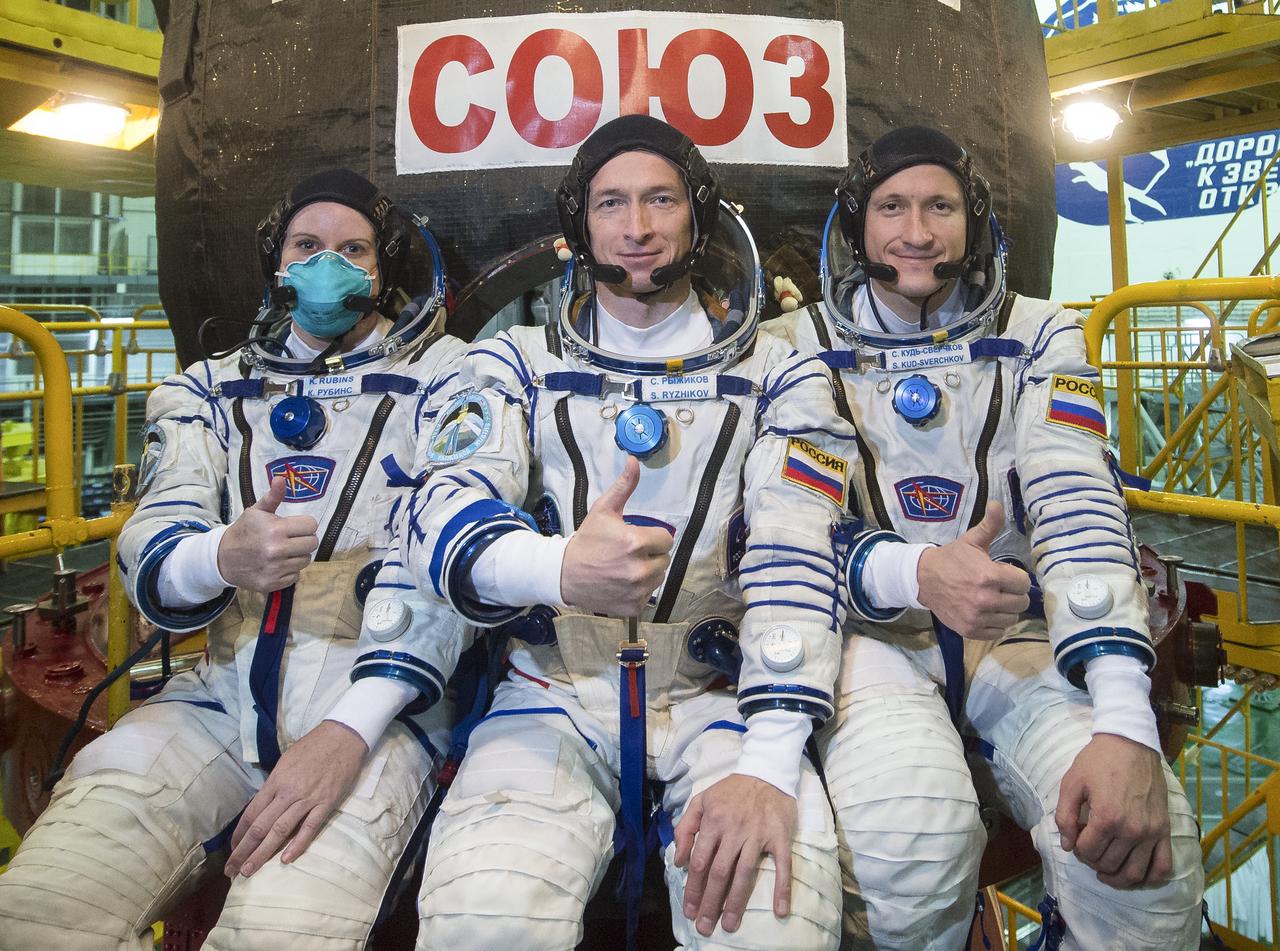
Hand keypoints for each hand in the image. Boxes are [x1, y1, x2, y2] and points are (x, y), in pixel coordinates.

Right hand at [217, 476, 318, 592]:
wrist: (222, 558)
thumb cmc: (244, 531)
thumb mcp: (256, 511)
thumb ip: (273, 496)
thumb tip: (282, 478)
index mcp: (275, 529)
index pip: (311, 525)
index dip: (304, 524)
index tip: (294, 526)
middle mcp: (277, 550)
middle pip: (312, 543)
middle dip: (304, 539)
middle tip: (291, 538)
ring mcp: (275, 569)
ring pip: (306, 560)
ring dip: (297, 555)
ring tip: (283, 551)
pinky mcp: (273, 584)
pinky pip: (296, 576)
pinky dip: (289, 570)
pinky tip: (277, 564)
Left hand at [224, 720, 367, 877]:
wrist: (342, 736)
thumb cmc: (313, 746)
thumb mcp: (286, 761)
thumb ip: (274, 784)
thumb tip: (263, 805)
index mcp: (275, 781)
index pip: (251, 814)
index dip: (239, 835)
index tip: (232, 851)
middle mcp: (287, 792)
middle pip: (260, 827)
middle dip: (243, 851)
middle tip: (232, 871)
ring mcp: (307, 799)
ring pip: (280, 831)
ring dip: (262, 853)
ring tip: (249, 871)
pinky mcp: (326, 803)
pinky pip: (310, 828)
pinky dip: (297, 845)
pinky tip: (285, 860)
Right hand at [560, 457, 672, 614]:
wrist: (563, 574)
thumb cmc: (586, 540)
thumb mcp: (603, 511)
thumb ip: (623, 487)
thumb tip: (635, 461)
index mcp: (636, 542)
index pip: (666, 539)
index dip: (653, 537)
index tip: (637, 538)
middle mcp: (639, 568)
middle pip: (664, 559)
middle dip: (651, 554)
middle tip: (629, 553)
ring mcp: (637, 590)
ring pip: (658, 577)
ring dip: (647, 572)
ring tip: (626, 568)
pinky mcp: (633, 606)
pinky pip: (648, 595)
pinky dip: (639, 590)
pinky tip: (622, 583)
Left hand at [674, 774, 795, 935]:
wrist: (766, 771)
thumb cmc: (731, 790)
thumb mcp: (701, 801)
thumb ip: (685, 828)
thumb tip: (679, 860)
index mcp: (713, 822)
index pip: (699, 862)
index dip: (693, 889)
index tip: (689, 910)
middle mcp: (734, 830)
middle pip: (719, 872)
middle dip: (710, 902)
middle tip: (705, 926)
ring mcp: (758, 835)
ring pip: (745, 873)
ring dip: (737, 901)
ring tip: (730, 924)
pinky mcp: (780, 837)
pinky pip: (782, 865)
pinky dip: (782, 887)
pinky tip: (780, 909)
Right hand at [917, 501, 1029, 638]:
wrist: (924, 579)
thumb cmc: (952, 559)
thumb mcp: (971, 540)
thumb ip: (990, 525)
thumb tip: (997, 503)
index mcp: (989, 575)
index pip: (1024, 583)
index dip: (1017, 577)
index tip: (1005, 574)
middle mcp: (985, 599)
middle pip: (1021, 603)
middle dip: (1014, 594)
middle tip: (1001, 587)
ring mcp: (977, 617)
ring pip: (1011, 618)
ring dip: (1006, 610)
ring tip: (993, 599)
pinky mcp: (970, 629)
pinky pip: (998, 632)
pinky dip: (995, 623)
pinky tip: (986, 612)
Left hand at [1056, 733, 1172, 887]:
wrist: (1131, 743)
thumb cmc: (1098, 761)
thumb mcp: (1071, 783)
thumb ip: (1064, 817)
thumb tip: (1066, 845)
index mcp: (1107, 818)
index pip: (1087, 852)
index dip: (1076, 848)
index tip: (1075, 836)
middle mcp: (1132, 830)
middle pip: (1108, 864)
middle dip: (1092, 860)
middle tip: (1087, 846)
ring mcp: (1152, 832)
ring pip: (1134, 873)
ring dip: (1116, 877)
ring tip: (1105, 871)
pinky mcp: (1165, 830)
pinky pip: (1163, 867)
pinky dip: (1150, 878)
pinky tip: (1135, 875)